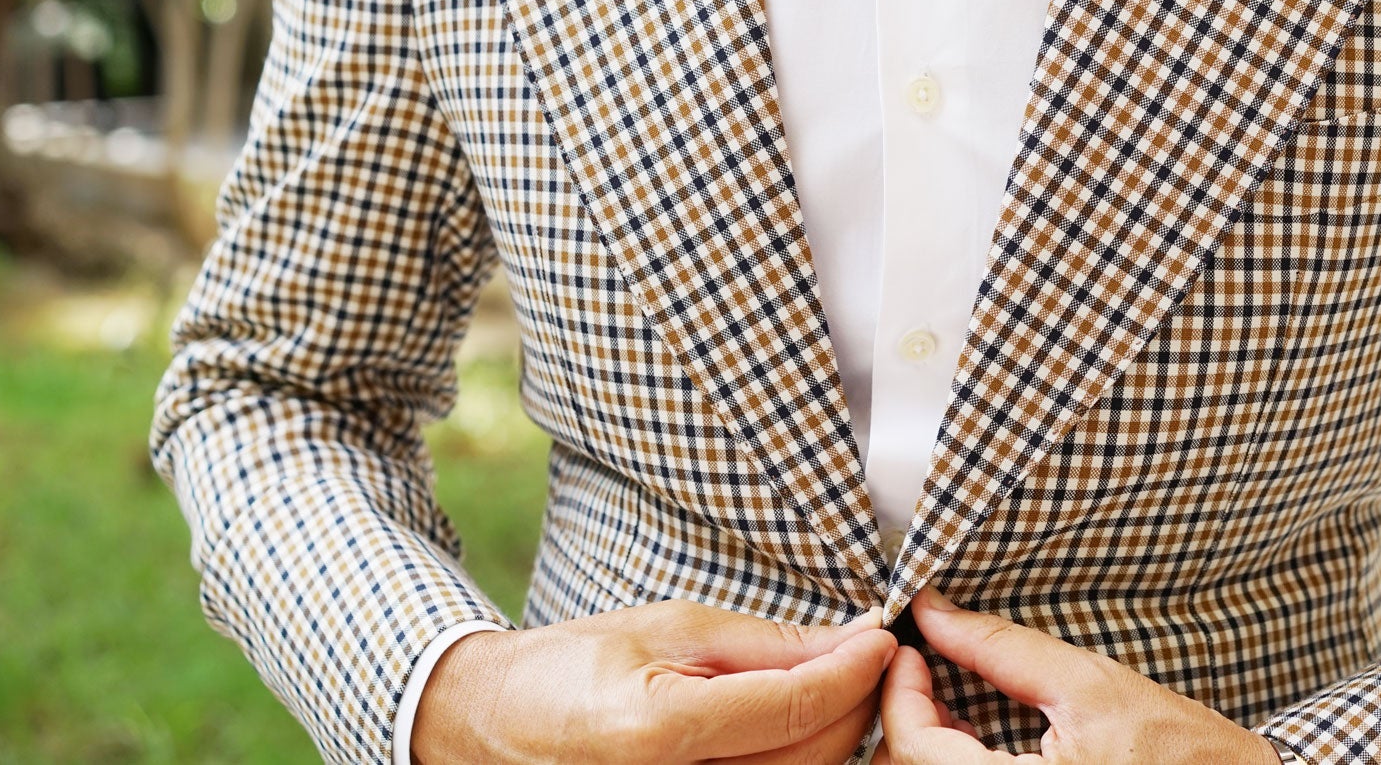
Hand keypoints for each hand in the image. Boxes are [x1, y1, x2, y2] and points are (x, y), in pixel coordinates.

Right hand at [412, 598, 897, 763]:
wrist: (497, 724)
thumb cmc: (571, 668)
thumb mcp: (669, 628)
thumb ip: (764, 644)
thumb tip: (846, 640)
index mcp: (660, 732)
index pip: (794, 707)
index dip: (853, 669)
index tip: (884, 637)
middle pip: (813, 755)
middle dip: (857, 700)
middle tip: (870, 652)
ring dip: (839, 731)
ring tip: (839, 680)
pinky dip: (804, 756)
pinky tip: (806, 719)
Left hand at [872, 586, 1281, 764]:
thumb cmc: (1177, 750)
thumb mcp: (1086, 684)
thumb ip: (1001, 649)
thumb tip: (934, 612)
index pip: (914, 748)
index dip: (899, 690)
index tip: (910, 648)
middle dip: (905, 713)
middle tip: (921, 663)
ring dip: (923, 738)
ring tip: (946, 691)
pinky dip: (951, 757)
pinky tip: (969, 728)